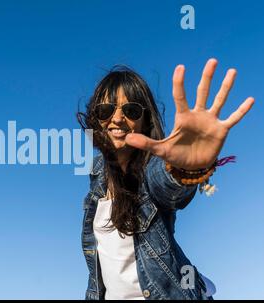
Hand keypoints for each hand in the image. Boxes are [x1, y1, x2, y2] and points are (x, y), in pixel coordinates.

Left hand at [125, 58, 254, 169]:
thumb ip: (146, 143)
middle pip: (203, 92)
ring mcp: (211, 121)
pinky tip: (250, 99)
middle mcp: (198, 115)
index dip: (180, 83)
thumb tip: (127, 139)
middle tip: (212, 60)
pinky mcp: (221, 130)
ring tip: (232, 71)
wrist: (191, 167)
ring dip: (226, 86)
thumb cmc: (175, 156)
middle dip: (207, 77)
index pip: (181, 96)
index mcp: (183, 117)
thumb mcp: (160, 149)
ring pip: (219, 100)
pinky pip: (233, 118)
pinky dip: (241, 110)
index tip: (181, 67)